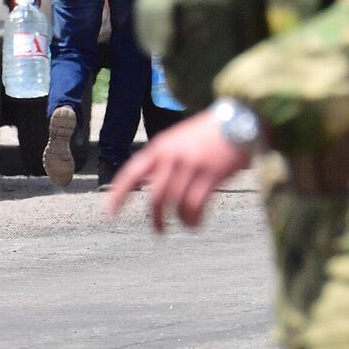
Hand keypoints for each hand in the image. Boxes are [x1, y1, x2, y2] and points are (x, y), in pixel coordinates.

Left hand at [102, 110, 251, 232]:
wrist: (239, 119)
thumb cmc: (209, 132)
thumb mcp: (178, 138)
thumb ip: (164, 158)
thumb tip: (151, 183)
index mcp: (160, 147)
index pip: (131, 173)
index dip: (118, 195)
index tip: (108, 214)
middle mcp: (172, 156)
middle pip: (155, 196)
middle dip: (155, 217)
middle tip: (159, 230)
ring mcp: (191, 166)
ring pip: (176, 204)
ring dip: (180, 220)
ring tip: (187, 225)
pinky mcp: (211, 175)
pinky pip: (196, 206)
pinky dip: (194, 220)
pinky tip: (197, 223)